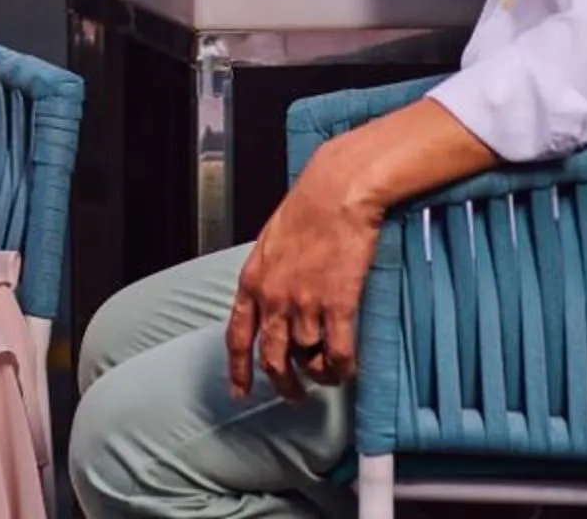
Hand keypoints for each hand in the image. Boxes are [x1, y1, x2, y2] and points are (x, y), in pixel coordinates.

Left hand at [224, 150, 382, 399]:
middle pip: (272, 360)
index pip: (238, 337)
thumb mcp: (270, 241)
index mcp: (253, 282)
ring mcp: (305, 305)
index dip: (238, 370)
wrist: (336, 192)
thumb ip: (268, 274)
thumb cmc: (307, 207)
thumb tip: (271, 297)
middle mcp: (274, 299)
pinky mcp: (337, 305)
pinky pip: (338, 353)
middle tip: (295, 395)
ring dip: (319, 375)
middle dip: (283, 385)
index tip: (240, 391)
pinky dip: (343, 368)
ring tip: (329, 375)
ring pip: (307, 361)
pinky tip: (348, 370)